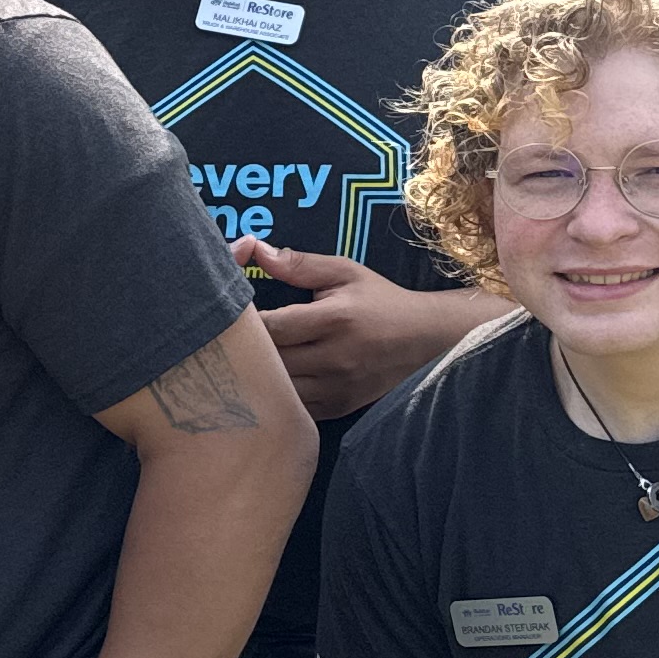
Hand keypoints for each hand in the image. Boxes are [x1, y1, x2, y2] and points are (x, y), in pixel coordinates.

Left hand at [236, 243, 494, 420]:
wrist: (426, 340)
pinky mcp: (337, 408)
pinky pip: (292, 408)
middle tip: (232, 337)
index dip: (246, 320)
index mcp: (334, 319)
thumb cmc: (379, 301)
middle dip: (246, 348)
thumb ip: (298, 263)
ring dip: (258, 375)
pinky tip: (269, 380)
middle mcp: (335, 358)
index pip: (272, 326)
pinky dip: (276, 396)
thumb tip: (253, 248)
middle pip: (269, 360)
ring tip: (247, 358)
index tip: (234, 312)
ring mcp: (336, 389)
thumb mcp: (344, 272)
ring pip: (277, 389)